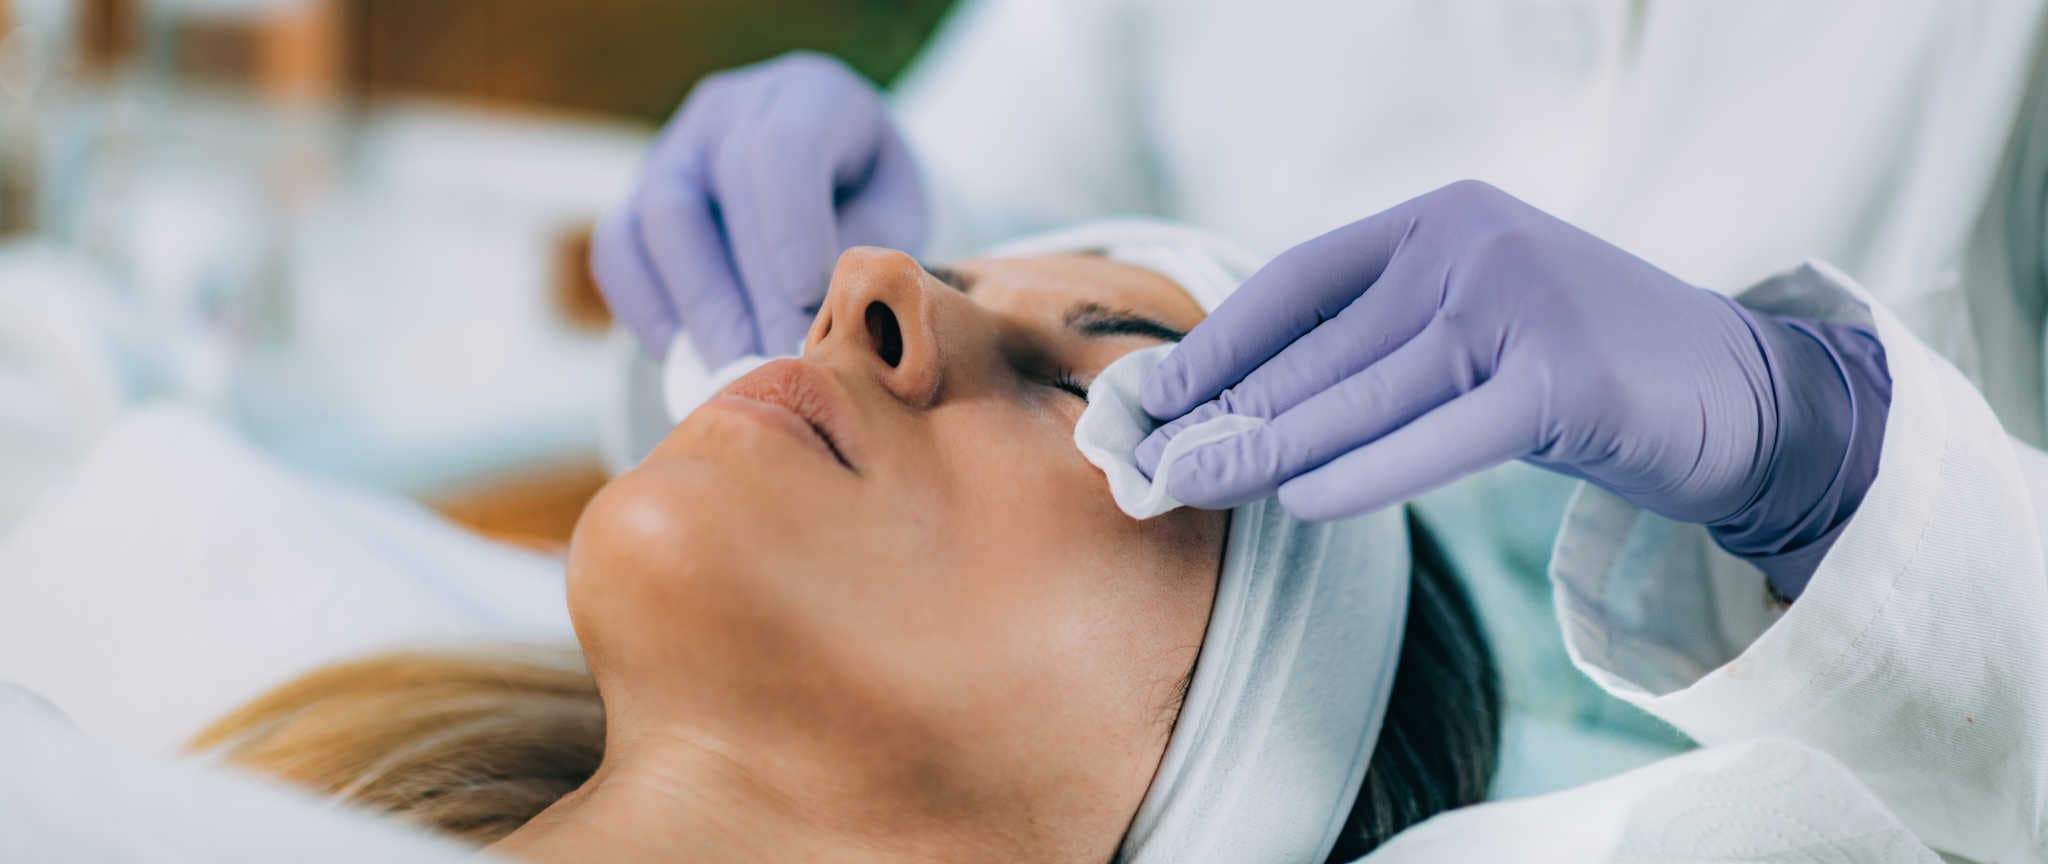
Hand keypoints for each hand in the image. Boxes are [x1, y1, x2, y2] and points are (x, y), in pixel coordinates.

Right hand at [592, 52, 928, 364]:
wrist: (832, 194)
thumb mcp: (893, 219)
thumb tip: (814, 325)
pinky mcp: (635, 199)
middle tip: (776, 362)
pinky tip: (687, 358)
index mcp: (811, 97)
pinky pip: (620, 252)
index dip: (790, 232)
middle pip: (720, 188)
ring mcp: (675, 150)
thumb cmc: (872, 208)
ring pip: (661, 217)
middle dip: (751, 290)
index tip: (808, 307)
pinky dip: (648, 311)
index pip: (785, 147)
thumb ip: (861, 256)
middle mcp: (732, 109)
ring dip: (700, 307)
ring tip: (737, 370)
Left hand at [1137, 180, 1815, 524]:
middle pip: (1318, 347)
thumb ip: (1376, 347)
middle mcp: (1474, 244)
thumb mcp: (1472, 328)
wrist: (1741, 391)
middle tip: (1146, 466)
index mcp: (1440, 219)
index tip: (1148, 399)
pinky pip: (1438, 439)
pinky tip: (1299, 504)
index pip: (1295, 283)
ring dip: (1267, 450)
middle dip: (1224, 414)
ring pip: (1363, 396)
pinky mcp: (1566, 381)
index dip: (1215, 346)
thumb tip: (1237, 413)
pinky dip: (1364, 474)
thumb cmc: (1579, 369)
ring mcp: (1523, 305)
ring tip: (1193, 488)